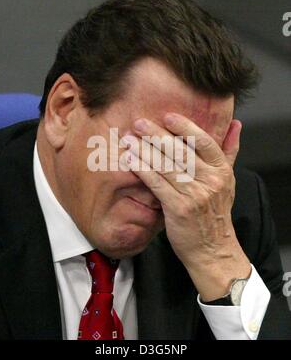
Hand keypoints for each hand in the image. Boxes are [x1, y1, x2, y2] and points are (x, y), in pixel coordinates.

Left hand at [124, 112, 250, 300]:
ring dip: (145, 150)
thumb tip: (236, 124)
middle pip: (181, 151)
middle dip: (157, 135)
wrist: (213, 248)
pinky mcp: (179, 208)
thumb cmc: (215, 212)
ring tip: (129, 139)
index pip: (204, 141)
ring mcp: (195, 194)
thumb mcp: (228, 181)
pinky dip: (143, 170)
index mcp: (222, 170)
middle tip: (139, 123)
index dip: (185, 127)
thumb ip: (230, 151)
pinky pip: (158, 184)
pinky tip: (131, 160)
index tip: (167, 116)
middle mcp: (211, 180)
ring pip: (167, 166)